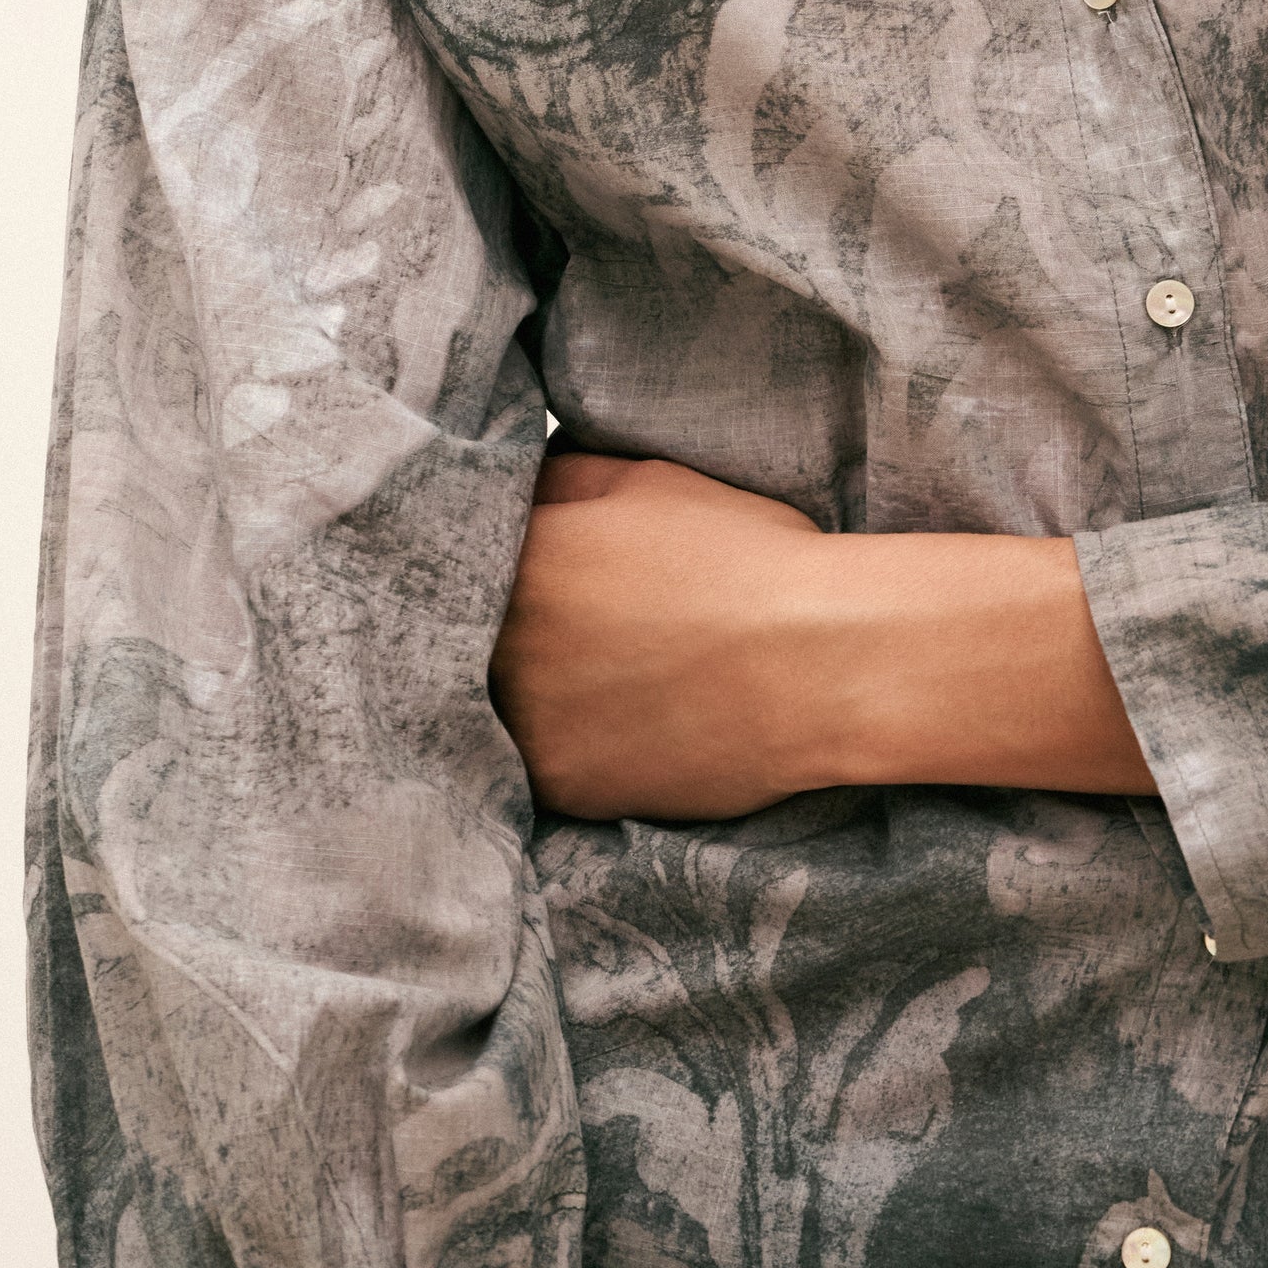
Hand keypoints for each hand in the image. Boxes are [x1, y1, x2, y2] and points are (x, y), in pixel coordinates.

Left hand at [489, 449, 1156, 821]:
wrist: (817, 662)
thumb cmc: (744, 557)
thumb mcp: (646, 479)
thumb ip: (558, 479)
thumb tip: (516, 488)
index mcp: (515, 558)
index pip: (450, 556)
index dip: (478, 564)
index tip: (504, 571)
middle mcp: (499, 644)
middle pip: (459, 640)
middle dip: (496, 631)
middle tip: (551, 629)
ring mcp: (522, 725)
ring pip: (485, 708)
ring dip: (516, 694)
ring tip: (581, 678)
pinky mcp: (559, 788)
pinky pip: (527, 766)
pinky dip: (555, 745)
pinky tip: (606, 723)